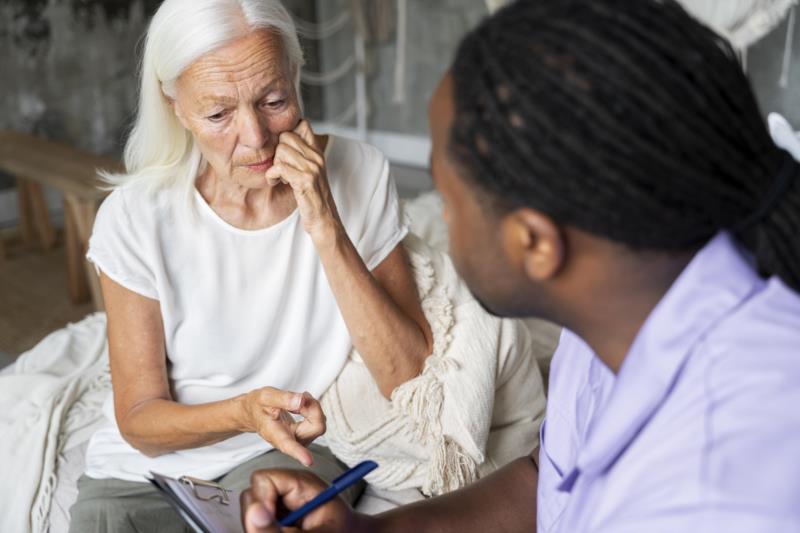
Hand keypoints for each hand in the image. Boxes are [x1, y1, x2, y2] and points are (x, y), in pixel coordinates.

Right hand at [238, 388, 325, 466]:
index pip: (288, 445)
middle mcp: (289, 441)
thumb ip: (283, 399)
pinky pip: (319, 422)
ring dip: (313, 408)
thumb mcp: (266, 397)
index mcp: (275, 434)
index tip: (308, 461)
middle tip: (300, 397)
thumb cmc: (258, 407)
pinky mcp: (305, 436)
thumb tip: (301, 401)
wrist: (253, 413)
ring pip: (319, 424)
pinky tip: (301, 405)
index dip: (298, 453)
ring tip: (297, 400)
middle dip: (313, 408)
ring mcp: (299, 440)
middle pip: (316, 428)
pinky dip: (313, 410)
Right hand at [241, 469, 367, 532]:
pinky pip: (260, 524)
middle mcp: (288, 490)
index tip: (271, 525)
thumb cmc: (343, 531)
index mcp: (300, 483)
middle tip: (282, 532)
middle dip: (258, 519)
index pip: (262, 479)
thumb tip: (254, 512)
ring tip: (290, 532)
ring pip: (253, 514)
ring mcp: (282, 504)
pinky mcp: (280, 518)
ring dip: (263, 527)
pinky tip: (286, 532)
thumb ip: (278, 528)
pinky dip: (266, 530)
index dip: (260, 502)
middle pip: (252, 496)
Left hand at [266, 120, 340, 241]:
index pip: (303, 124)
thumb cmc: (313, 199)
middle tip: (280, 168)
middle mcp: (317, 157)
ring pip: (280, 151)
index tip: (284, 151)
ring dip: (274, 166)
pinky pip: (279, 167)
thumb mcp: (310, 172)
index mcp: (318, 152)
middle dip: (277, 152)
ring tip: (280, 177)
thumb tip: (283, 139)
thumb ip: (302, 155)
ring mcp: (312, 168)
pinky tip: (276, 182)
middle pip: (285, 136)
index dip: (288, 132)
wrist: (325, 221)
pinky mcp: (305, 180)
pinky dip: (272, 176)